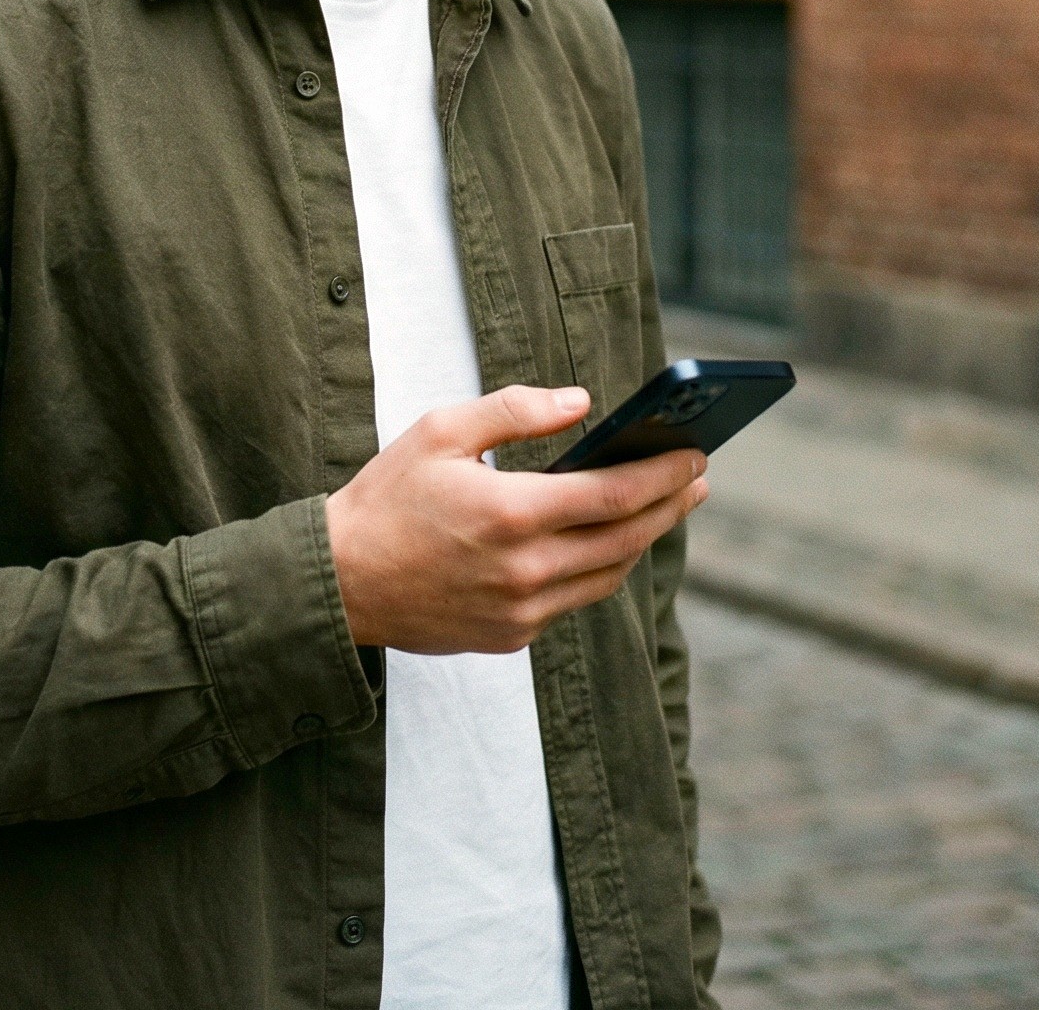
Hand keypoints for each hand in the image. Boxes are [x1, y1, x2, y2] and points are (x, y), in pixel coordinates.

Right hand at [323, 384, 707, 653]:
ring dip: (642, 539)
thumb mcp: (441, 431)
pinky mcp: (512, 636)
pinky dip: (599, 567)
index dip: (663, 475)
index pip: (614, 495)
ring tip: (662, 506)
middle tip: (697, 479)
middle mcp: (525, 570)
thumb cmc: (388, 498)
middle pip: (626, 538)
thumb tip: (582, 403)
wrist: (340, 582)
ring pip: (608, 575)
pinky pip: (574, 599)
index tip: (694, 454)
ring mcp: (522, 611)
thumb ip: (515, 410)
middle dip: (670, 505)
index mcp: (510, 513)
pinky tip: (606, 541)